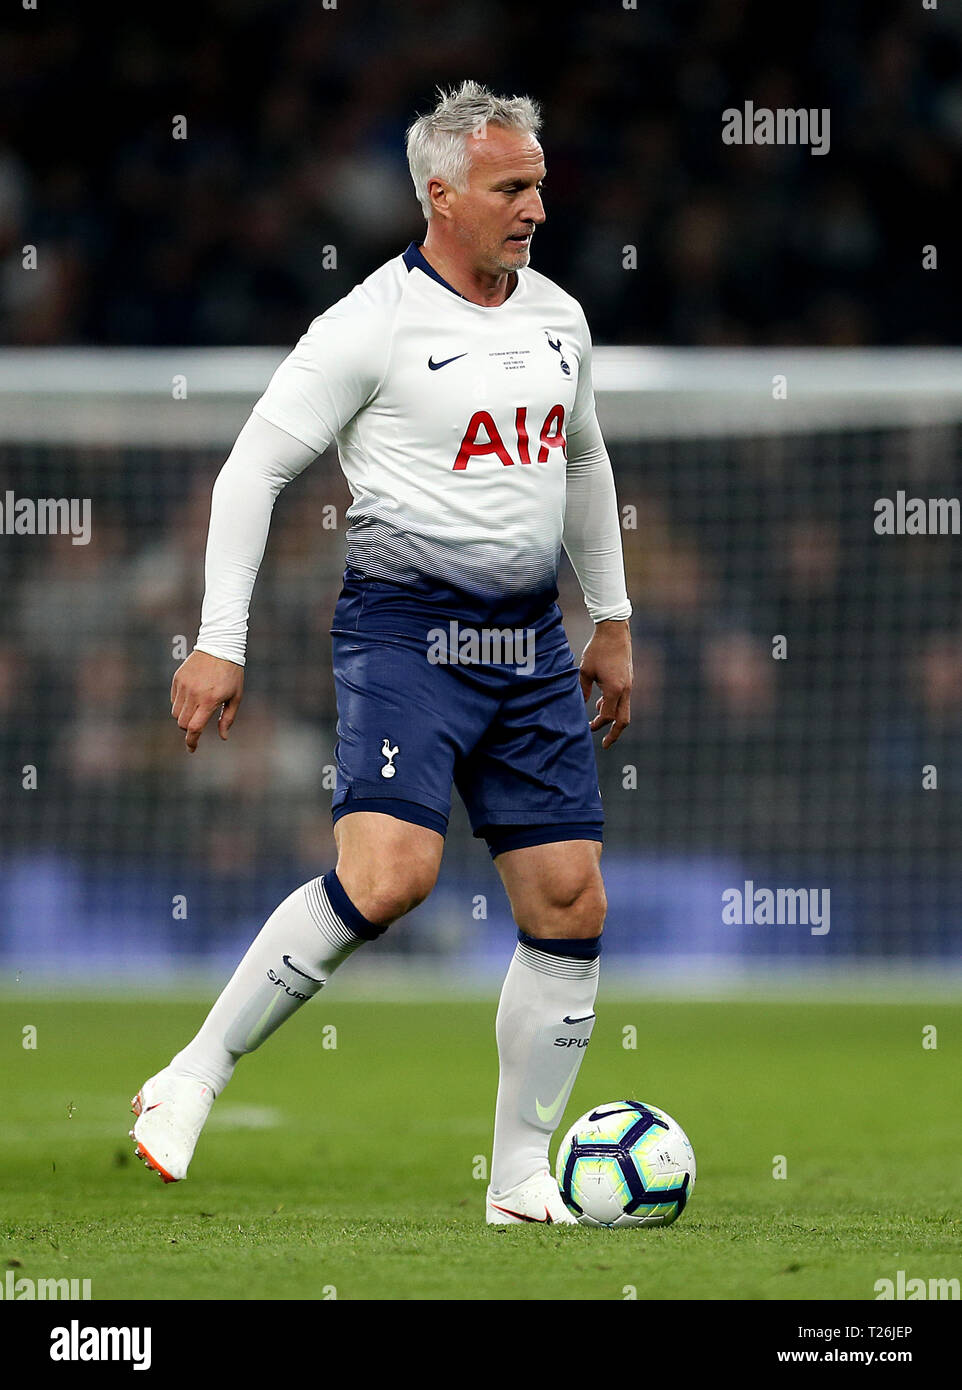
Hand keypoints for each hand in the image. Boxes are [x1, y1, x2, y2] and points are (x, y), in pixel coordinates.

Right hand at [171, 649, 243, 752]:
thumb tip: (223, 737)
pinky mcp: (177, 678)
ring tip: (197, 708)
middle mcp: (194, 694)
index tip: (192, 749)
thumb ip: (228, 718)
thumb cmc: (232, 673)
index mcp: (209, 700)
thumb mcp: (236, 697)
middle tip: (197, 727)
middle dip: (189, 730)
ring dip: (184, 717)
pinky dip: (180, 704)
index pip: (194, 728)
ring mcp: (184, 685)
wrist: (220, 646)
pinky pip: (174, 699)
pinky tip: (193, 696)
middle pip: (182, 723)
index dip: (192, 741)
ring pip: (176, 712)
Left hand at [579, 619, 631, 749]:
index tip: (589, 728)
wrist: (615, 631)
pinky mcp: (629, 679)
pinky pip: (624, 699)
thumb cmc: (598, 649)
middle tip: (606, 744)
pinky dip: (614, 705)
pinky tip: (601, 702)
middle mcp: (625, 689)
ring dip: (613, 719)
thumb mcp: (585, 671)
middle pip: (624, 720)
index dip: (599, 724)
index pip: (608, 716)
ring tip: (598, 721)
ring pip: (625, 710)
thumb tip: (582, 705)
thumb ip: (583, 690)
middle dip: (615, 734)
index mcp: (615, 689)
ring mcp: (629, 684)